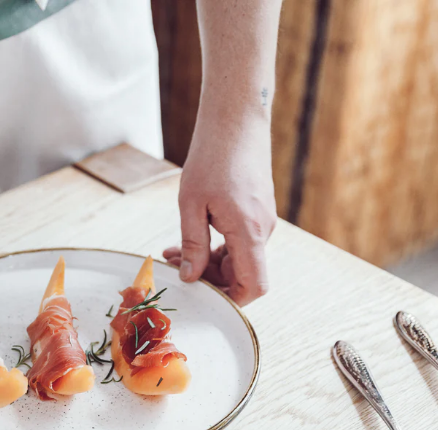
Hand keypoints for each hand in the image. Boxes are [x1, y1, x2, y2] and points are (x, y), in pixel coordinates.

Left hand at [165, 114, 276, 305]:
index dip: (233, 301)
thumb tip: (190, 277)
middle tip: (174, 267)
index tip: (204, 299)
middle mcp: (263, 230)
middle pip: (242, 274)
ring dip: (207, 261)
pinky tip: (189, 238)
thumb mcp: (191, 204)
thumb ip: (193, 244)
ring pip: (237, 257)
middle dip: (208, 278)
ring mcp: (262, 221)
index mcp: (249, 231)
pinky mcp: (256, 212)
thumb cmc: (213, 156)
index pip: (254, 285)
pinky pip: (239, 241)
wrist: (236, 119)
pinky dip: (216, 245)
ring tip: (174, 252)